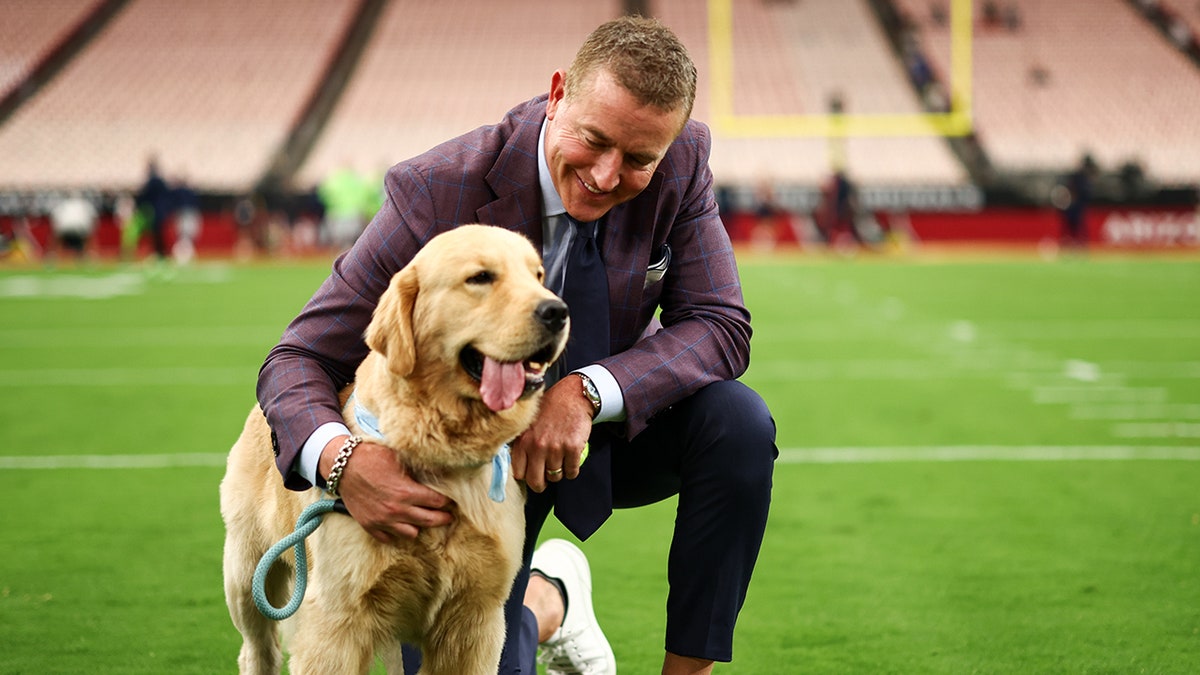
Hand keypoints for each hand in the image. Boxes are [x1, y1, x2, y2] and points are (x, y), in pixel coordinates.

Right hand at [319, 437, 453, 543]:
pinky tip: (400, 524)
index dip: (446, 501)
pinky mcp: (369, 525)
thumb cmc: (372, 457)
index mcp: (406, 492)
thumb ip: (419, 469)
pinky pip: (388, 538)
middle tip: (449, 517)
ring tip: (422, 519)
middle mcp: (396, 510)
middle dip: (442, 518)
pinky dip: (396, 533)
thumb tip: (441, 470)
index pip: (437, 502)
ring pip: (411, 534)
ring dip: (418, 526)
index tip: (451, 500)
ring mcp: (382, 520)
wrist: (343, 466)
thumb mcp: (399, 459)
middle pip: (429, 521)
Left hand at [511, 374, 593, 492]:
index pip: (519, 473)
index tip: (531, 473)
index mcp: (522, 441)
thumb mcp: (527, 425)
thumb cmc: (549, 409)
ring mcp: (555, 448)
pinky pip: (572, 472)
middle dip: (541, 484)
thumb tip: (517, 467)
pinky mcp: (572, 448)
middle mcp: (537, 446)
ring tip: (560, 460)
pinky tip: (571, 459)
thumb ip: (521, 444)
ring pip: (555, 477)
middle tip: (546, 477)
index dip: (526, 475)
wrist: (572, 396)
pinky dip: (572, 469)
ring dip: (559, 472)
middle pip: (536, 482)